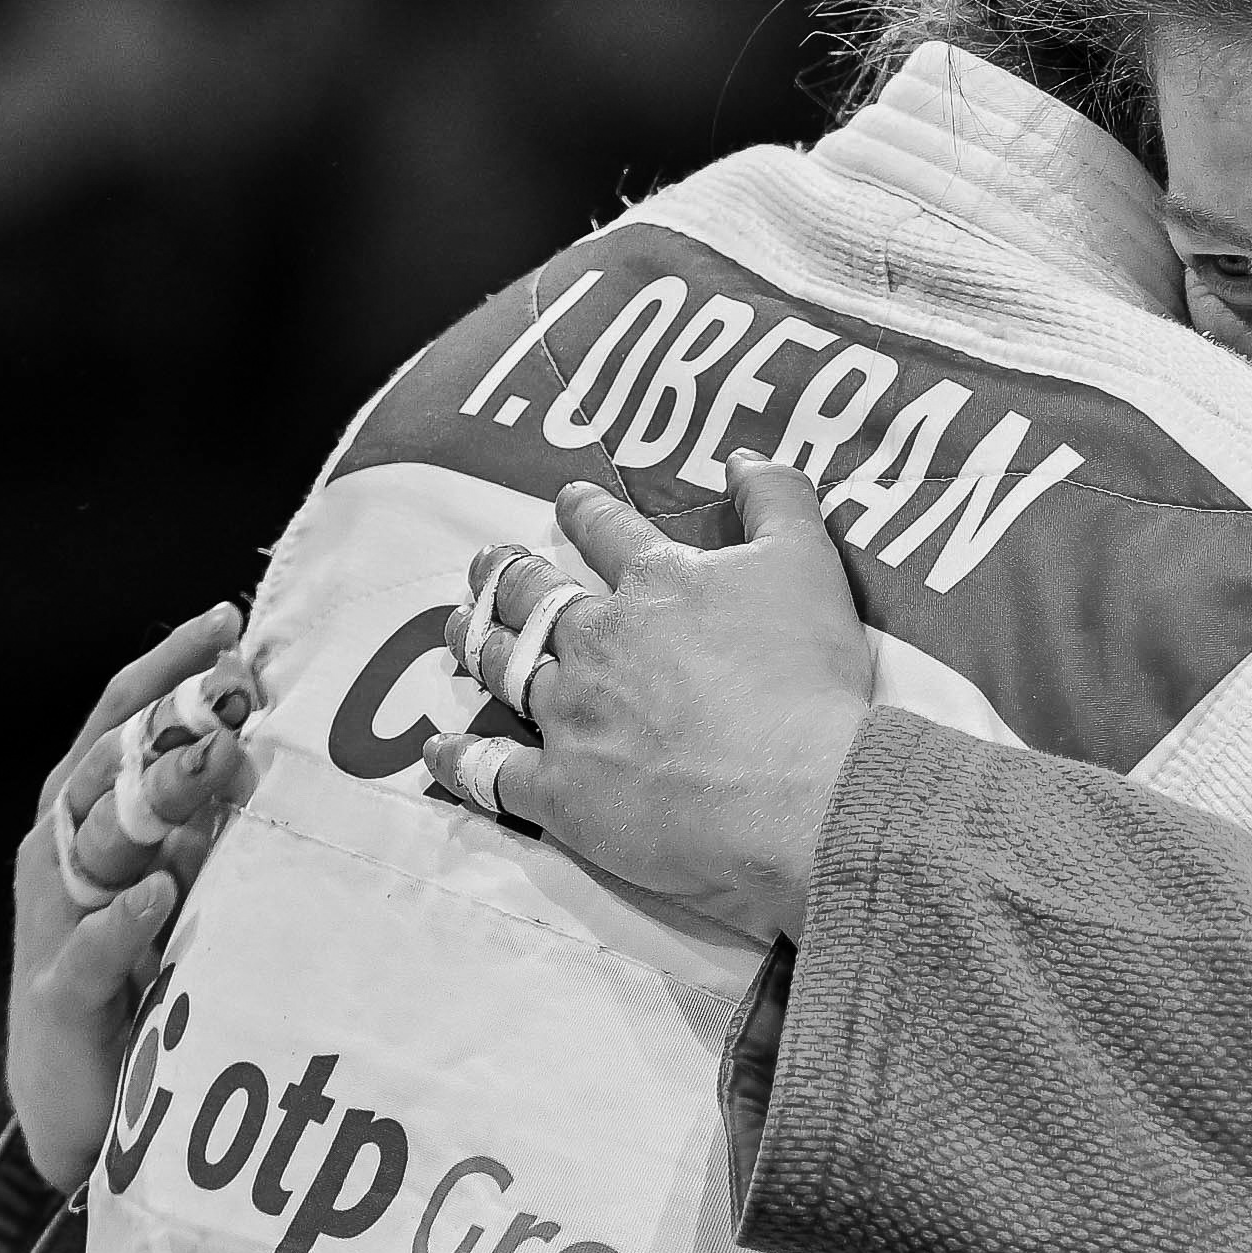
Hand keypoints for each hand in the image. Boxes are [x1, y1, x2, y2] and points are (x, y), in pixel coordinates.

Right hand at [8, 601, 259, 1186]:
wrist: (83, 1105)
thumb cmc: (141, 979)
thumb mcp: (186, 884)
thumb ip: (212, 820)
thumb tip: (280, 742)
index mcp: (88, 817)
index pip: (121, 720)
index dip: (168, 667)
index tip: (230, 619)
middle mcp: (60, 856)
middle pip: (106, 766)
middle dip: (167, 718)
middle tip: (236, 680)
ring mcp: (54, 922)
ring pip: (93, 842)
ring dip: (153, 799)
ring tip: (216, 759)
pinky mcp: (59, 996)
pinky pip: (89, 950)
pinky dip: (123, 921)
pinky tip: (158, 895)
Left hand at [426, 459, 877, 938]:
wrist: (798, 795)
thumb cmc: (807, 681)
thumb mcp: (810, 565)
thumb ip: (777, 499)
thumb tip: (742, 456)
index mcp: (654, 583)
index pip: (607, 531)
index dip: (584, 511)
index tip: (567, 502)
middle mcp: (597, 641)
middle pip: (531, 596)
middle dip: (503, 575)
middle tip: (486, 566)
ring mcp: (570, 715)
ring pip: (502, 668)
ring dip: (476, 644)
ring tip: (458, 631)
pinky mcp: (561, 789)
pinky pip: (491, 771)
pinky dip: (460, 759)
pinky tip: (441, 751)